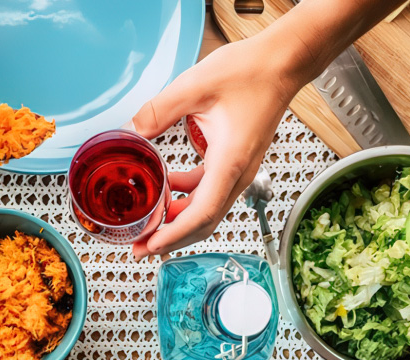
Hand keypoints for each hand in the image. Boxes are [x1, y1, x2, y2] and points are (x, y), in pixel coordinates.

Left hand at [128, 35, 303, 258]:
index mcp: (229, 161)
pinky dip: (187, 196)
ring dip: (177, 219)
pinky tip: (167, 186)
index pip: (202, 214)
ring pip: (206, 208)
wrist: (281, 63)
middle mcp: (237, 173)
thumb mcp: (193, 86)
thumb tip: (128, 132)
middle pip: (204, 222)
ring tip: (149, 223)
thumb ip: (156, 111)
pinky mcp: (236, 162)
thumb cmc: (250, 73)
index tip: (151, 246)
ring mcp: (239, 170)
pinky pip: (210, 190)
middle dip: (171, 238)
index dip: (174, 235)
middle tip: (140, 247)